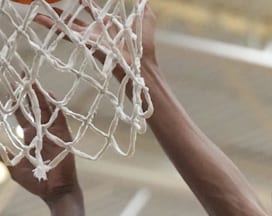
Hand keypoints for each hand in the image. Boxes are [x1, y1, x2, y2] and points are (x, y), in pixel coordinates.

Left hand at [3, 86, 77, 201]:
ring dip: (39, 94)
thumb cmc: (36, 183)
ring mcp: (53, 133)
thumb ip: (3, 155)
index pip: (20, 114)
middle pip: (33, 106)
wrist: (54, 192)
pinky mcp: (63, 137)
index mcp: (30, 137)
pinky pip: (60, 118)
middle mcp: (41, 132)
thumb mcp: (12, 167)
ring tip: (31, 79)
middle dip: (26, 91)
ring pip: (45, 109)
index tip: (7, 87)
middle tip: (20, 73)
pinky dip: (55, 107)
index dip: (14, 101)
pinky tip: (50, 95)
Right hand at [33, 3, 158, 74]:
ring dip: (50, 18)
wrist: (142, 64)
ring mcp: (88, 38)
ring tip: (36, 11)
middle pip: (72, 18)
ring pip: (64, 25)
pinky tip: (38, 19)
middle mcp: (95, 31)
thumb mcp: (145, 19)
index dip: (82, 1)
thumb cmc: (145, 46)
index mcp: (107, 25)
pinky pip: (65, 33)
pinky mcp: (85, 42)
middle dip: (59, 11)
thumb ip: (143, 7)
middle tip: (46, 3)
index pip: (90, 9)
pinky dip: (51, 26)